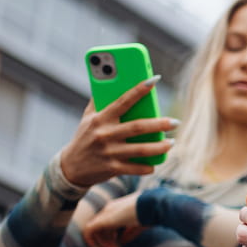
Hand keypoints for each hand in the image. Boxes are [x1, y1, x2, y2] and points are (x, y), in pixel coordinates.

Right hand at [58, 79, 177, 187]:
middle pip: (138, 127)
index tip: (154, 80)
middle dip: (160, 124)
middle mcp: (105, 135)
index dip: (139, 90)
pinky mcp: (112, 168)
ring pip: (141, 149)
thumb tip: (110, 78)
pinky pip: (135, 168)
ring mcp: (109, 153)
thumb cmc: (84, 138)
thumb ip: (100, 101)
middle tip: (175, 122)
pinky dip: (148, 167)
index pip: (122, 101)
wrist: (71, 168)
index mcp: (100, 119)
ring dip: (160, 147)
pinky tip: (155, 163)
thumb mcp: (88, 118)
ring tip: (172, 142)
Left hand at [81, 192, 144, 246]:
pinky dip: (92, 241)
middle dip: (107, 242)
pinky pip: (90, 231)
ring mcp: (106, 213)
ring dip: (104, 244)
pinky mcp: (104, 220)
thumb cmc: (150, 213)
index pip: (108, 224)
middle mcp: (109, 209)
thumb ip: (129, 233)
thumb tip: (121, 241)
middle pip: (102, 229)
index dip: (111, 237)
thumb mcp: (139, 224)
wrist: (152, 204)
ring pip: (96, 231)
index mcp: (117, 209)